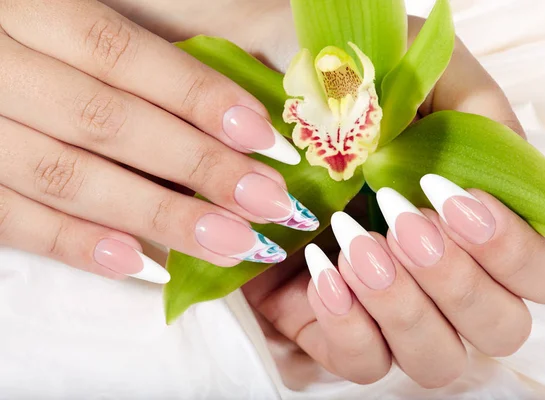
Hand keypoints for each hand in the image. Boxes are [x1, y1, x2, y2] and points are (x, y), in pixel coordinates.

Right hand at [0, 0, 319, 282]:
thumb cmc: (22, 36)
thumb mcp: (59, 15)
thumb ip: (131, 57)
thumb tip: (229, 115)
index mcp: (27, 10)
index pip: (119, 53)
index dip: (196, 95)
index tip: (263, 137)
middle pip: (107, 122)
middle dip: (198, 167)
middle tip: (270, 203)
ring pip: (68, 178)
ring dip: (159, 216)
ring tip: (232, 242)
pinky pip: (11, 221)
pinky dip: (75, 244)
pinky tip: (140, 263)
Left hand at [242, 16, 544, 387]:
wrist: (263, 120)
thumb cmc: (348, 96)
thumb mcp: (419, 79)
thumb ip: (477, 113)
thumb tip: (506, 168)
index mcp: (483, 227)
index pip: (543, 273)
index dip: (511, 250)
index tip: (451, 199)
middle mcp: (450, 280)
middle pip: (501, 328)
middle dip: (455, 280)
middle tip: (401, 220)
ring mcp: (396, 312)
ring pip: (438, 361)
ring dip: (403, 307)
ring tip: (356, 242)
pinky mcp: (338, 330)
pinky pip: (364, 364)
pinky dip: (348, 326)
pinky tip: (322, 270)